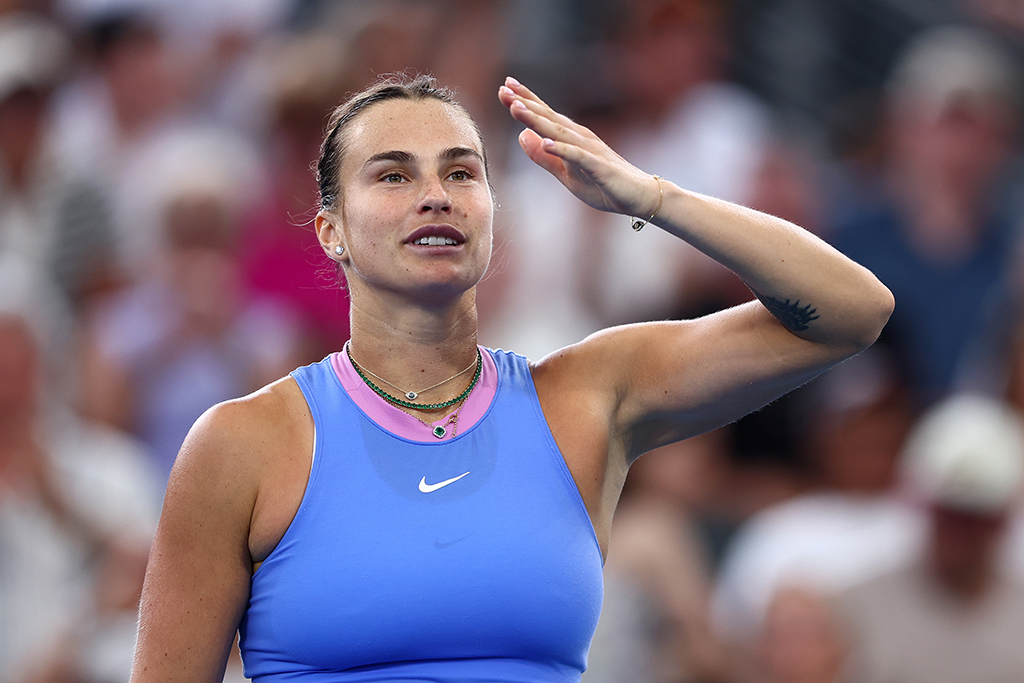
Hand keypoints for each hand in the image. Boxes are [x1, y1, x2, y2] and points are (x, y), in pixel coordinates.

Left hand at [498, 77, 660, 218]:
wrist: (638, 196)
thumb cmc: (602, 184)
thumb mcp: (566, 175)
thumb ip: (543, 158)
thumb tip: (521, 136)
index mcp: (570, 138)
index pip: (545, 116)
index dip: (525, 101)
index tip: (504, 88)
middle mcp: (579, 138)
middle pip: (549, 118)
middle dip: (526, 103)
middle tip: (505, 89)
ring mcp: (590, 151)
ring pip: (559, 132)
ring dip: (538, 120)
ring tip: (517, 108)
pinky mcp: (599, 167)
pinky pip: (578, 157)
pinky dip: (562, 150)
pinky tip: (546, 143)